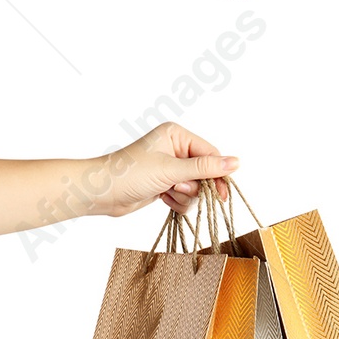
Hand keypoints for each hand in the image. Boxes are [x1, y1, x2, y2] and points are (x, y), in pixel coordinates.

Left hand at [86, 123, 236, 219]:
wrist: (102, 193)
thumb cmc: (131, 174)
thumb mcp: (171, 170)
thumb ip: (204, 168)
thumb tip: (236, 162)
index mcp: (177, 135)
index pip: (209, 153)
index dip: (218, 173)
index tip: (223, 195)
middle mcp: (175, 149)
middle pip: (204, 172)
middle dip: (194, 186)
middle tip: (179, 191)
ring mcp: (170, 168)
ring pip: (195, 188)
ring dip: (184, 196)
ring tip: (166, 194)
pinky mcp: (164, 185)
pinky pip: (184, 197)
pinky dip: (176, 202)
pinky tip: (162, 200)